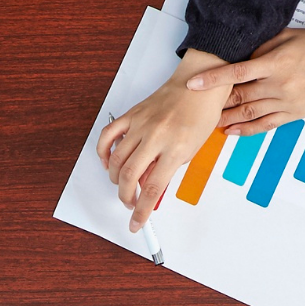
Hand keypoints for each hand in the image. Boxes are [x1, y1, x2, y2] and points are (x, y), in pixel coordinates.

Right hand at [98, 49, 233, 230]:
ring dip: (115, 179)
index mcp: (176, 148)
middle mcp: (157, 136)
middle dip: (126, 197)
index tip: (137, 223)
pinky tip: (108, 162)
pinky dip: (104, 152)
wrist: (199, 83)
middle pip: (130, 177)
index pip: (152, 189)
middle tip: (130, 203)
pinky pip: (108, 135)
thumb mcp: (192, 149)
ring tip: (122, 185)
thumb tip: (148, 186)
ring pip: (117, 160)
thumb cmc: (201, 113)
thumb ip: (168, 169)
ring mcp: (141, 124)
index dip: (142, 211)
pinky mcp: (132, 115)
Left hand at [185, 27, 304, 136]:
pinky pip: (266, 125)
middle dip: (217, 102)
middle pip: (240, 96)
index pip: (236, 73)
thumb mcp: (288, 37)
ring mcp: (287, 102)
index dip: (213, 79)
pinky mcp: (295, 114)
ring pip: (249, 113)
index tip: (193, 84)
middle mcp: (280, 85)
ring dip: (227, 118)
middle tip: (198, 106)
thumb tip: (240, 59)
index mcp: (277, 63)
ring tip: (209, 121)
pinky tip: (231, 131)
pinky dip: (246, 130)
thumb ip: (262, 49)